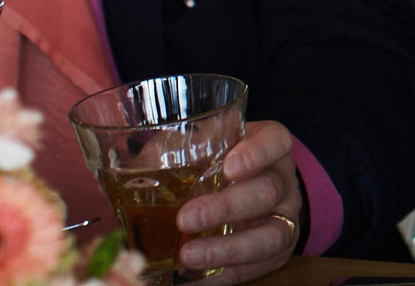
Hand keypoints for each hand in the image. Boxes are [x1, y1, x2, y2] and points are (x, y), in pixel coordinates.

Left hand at [175, 120, 304, 283]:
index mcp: (268, 147)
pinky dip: (222, 276)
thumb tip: (132, 169)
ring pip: (272, 236)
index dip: (257, 154)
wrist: (244, 191)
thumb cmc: (214, 163)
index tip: (229, 167)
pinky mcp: (275, 254)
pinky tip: (189, 279)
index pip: (276, 141)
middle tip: (186, 218)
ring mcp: (283, 220)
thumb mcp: (199, 147)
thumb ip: (175, 150)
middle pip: (268, 191)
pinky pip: (255, 269)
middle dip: (227, 207)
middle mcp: (282, 182)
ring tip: (188, 256)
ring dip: (228, 249)